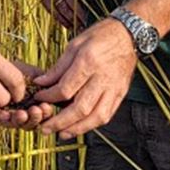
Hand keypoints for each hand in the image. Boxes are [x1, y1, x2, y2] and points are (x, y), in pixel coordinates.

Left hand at [0, 60, 56, 129]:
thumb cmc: (15, 68)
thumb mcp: (33, 73)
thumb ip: (45, 82)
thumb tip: (60, 92)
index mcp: (34, 105)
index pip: (44, 115)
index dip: (47, 114)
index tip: (47, 107)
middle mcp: (22, 113)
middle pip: (32, 123)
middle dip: (35, 119)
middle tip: (36, 111)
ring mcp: (8, 116)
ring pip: (16, 124)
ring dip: (20, 121)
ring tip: (22, 114)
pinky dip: (1, 118)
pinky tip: (5, 113)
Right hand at [25, 0, 85, 29]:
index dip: (81, 6)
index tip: (88, 15)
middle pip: (67, 1)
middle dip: (76, 15)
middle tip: (85, 25)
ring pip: (58, 7)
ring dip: (68, 19)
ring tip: (77, 28)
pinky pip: (50, 9)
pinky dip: (59, 18)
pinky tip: (67, 24)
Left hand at [32, 19, 137, 139]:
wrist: (129, 34)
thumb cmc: (101, 36)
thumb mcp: (75, 44)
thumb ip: (58, 67)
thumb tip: (41, 83)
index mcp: (88, 62)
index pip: (65, 88)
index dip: (49, 97)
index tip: (39, 98)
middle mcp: (102, 78)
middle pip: (81, 108)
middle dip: (60, 122)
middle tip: (45, 129)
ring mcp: (114, 88)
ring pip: (96, 116)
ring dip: (77, 129)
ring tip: (62, 134)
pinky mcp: (121, 94)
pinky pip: (108, 114)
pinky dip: (92, 124)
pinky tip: (80, 127)